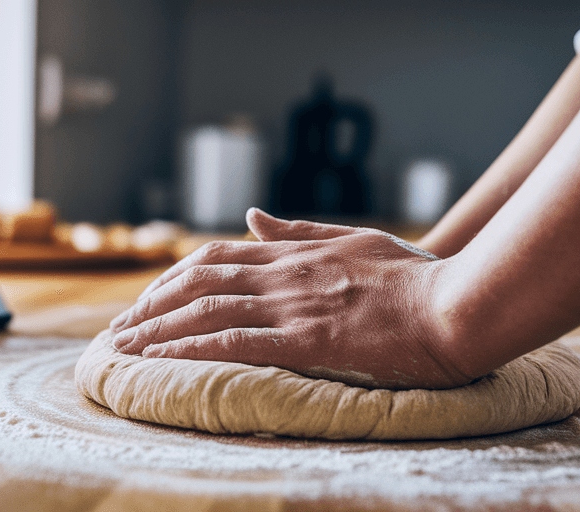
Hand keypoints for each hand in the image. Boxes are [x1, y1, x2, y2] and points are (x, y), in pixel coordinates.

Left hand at [108, 208, 472, 388]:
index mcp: (299, 253)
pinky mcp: (309, 339)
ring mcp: (296, 304)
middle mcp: (288, 273)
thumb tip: (253, 216)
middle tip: (119, 328)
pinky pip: (237, 342)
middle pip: (200, 280)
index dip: (174, 276)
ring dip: (158, 328)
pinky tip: (162, 359)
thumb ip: (301, 231)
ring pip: (208, 310)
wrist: (460, 303)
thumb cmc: (422, 278)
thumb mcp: (357, 239)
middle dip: (151, 304)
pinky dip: (191, 348)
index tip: (148, 298)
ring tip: (122, 347)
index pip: (219, 256)